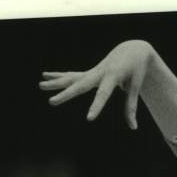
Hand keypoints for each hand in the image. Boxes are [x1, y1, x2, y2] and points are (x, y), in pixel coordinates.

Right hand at [39, 40, 155, 129]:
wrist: (132, 49)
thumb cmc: (137, 69)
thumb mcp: (135, 86)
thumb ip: (131, 106)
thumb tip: (133, 128)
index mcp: (112, 75)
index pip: (103, 94)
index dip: (96, 106)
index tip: (89, 119)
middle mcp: (99, 72)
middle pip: (79, 85)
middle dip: (65, 94)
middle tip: (51, 102)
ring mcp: (92, 71)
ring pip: (71, 77)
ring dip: (55, 81)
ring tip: (40, 85)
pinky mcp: (90, 72)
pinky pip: (72, 75)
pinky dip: (59, 75)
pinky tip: (45, 76)